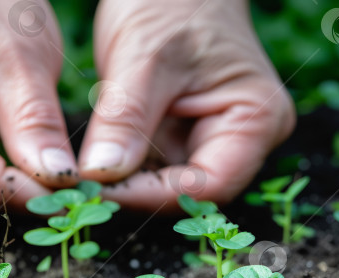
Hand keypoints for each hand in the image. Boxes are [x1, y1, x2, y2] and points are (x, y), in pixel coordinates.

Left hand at [80, 0, 295, 209]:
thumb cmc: (172, 2)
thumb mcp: (144, 57)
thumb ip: (125, 121)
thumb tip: (98, 176)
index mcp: (256, 119)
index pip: (210, 185)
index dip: (154, 197)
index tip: (99, 194)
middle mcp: (242, 139)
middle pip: (191, 192)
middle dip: (137, 194)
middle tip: (82, 193)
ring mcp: (212, 140)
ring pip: (168, 185)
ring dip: (126, 186)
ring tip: (82, 182)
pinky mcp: (183, 137)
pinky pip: (154, 168)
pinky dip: (124, 171)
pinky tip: (93, 168)